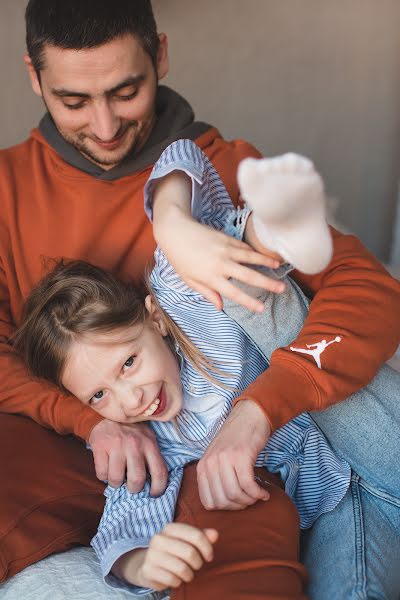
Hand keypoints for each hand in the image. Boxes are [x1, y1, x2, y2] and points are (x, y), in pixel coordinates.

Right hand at [88, 419, 167, 494]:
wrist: (108, 415)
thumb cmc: (132, 432)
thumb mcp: (147, 439)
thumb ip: (151, 457)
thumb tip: (154, 484)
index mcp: (150, 444)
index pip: (160, 472)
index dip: (158, 489)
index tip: (153, 494)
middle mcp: (135, 445)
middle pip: (137, 480)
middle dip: (134, 489)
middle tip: (131, 486)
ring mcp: (117, 446)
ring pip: (116, 479)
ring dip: (116, 482)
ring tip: (117, 475)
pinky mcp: (100, 447)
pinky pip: (101, 474)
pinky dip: (103, 476)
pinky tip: (106, 467)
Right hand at [133, 523, 217, 590]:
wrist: (149, 563)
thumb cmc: (174, 550)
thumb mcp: (187, 540)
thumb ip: (202, 536)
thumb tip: (215, 534)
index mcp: (170, 528)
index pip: (196, 535)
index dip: (207, 548)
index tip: (209, 556)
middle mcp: (159, 539)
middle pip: (190, 553)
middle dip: (198, 563)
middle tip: (196, 566)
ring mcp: (152, 554)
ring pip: (182, 568)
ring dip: (189, 575)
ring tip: (187, 574)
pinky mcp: (148, 570)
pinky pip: (172, 580)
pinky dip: (178, 582)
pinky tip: (176, 579)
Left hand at [155, 211, 284, 312]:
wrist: (175, 231)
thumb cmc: (179, 258)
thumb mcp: (189, 279)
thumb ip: (206, 292)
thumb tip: (220, 306)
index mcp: (210, 277)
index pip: (234, 293)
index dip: (249, 302)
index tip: (262, 308)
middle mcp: (221, 264)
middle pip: (249, 275)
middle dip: (267, 283)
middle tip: (282, 288)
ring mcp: (225, 250)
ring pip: (251, 257)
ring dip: (267, 262)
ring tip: (279, 267)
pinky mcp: (227, 238)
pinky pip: (245, 247)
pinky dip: (256, 252)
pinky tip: (265, 256)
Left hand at [197, 400, 270, 509]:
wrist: (249, 416)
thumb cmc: (236, 440)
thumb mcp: (217, 459)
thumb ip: (214, 478)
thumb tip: (222, 505)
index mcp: (202, 466)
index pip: (208, 502)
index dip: (225, 508)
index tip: (237, 502)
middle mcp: (211, 463)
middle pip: (223, 501)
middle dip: (239, 505)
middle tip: (250, 499)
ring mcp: (225, 459)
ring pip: (235, 495)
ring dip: (250, 500)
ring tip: (257, 494)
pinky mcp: (241, 456)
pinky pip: (248, 485)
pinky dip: (258, 493)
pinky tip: (264, 492)